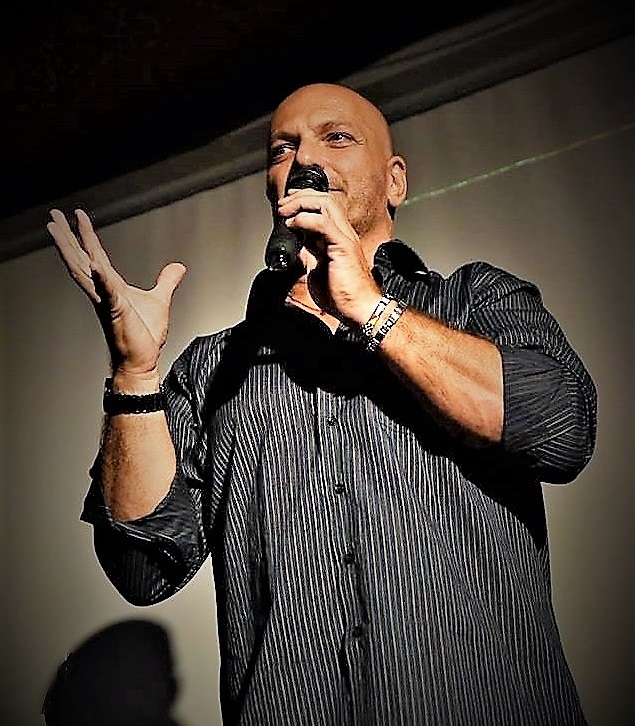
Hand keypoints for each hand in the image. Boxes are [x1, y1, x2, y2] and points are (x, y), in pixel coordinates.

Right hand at [46, 208, 185, 377]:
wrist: (142, 362)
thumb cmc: (144, 337)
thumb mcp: (160, 300)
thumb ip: (167, 282)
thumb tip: (178, 267)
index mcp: (111, 287)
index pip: (95, 255)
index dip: (85, 235)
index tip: (77, 216)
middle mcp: (103, 292)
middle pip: (79, 258)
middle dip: (66, 236)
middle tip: (53, 215)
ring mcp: (107, 301)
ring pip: (83, 270)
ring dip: (70, 249)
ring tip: (57, 229)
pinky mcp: (116, 311)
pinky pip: (107, 291)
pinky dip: (102, 278)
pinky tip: (96, 264)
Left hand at [278, 189, 380, 323]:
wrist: (360, 310)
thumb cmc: (344, 295)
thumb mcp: (318, 271)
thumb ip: (309, 256)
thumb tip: (296, 250)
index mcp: (339, 237)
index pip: (324, 207)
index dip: (304, 201)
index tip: (286, 205)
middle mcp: (344, 233)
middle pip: (324, 199)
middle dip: (300, 197)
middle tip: (282, 206)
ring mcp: (345, 238)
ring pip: (326, 204)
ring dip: (301, 204)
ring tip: (285, 212)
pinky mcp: (343, 246)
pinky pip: (323, 224)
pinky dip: (304, 220)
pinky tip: (293, 225)